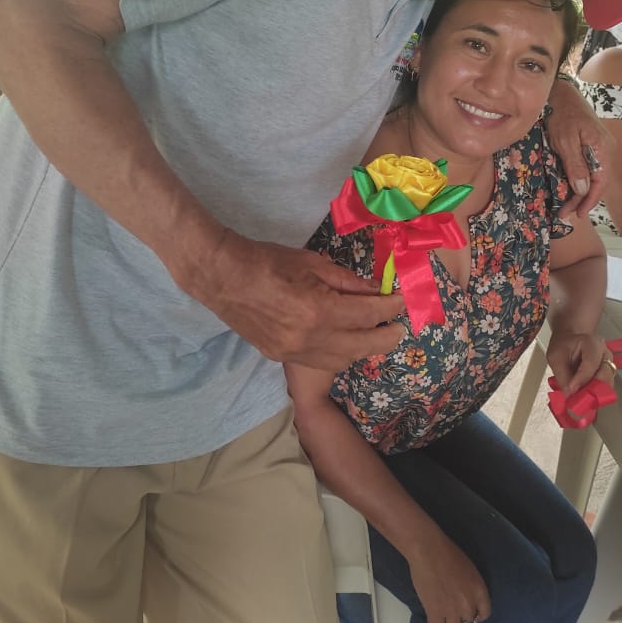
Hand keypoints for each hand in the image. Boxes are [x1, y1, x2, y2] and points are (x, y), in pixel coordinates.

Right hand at [184, 228, 406, 369]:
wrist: (220, 276)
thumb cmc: (265, 260)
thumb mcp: (311, 262)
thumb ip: (345, 280)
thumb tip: (373, 290)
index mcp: (318, 310)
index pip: (367, 315)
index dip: (389, 308)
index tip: (401, 301)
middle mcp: (309, 339)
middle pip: (361, 346)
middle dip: (386, 337)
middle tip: (399, 327)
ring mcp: (293, 352)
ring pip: (341, 361)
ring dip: (363, 349)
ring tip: (375, 335)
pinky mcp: (279, 356)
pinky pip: (319, 362)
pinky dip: (338, 353)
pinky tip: (344, 341)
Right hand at [406, 532, 491, 622]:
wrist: (429, 550)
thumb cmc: (448, 553)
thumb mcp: (470, 571)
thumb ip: (472, 589)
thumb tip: (467, 601)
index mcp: (480, 591)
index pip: (484, 614)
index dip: (476, 616)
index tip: (469, 613)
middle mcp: (468, 604)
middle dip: (461, 620)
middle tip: (453, 612)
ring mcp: (452, 610)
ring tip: (443, 615)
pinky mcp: (435, 612)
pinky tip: (433, 614)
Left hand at [546, 78, 613, 217]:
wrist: (561, 93)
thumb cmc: (562, 114)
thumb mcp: (565, 140)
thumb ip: (575, 165)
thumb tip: (582, 189)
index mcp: (603, 148)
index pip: (600, 182)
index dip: (589, 200)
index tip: (577, 214)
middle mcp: (605, 150)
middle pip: (597, 182)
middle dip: (581, 200)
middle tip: (565, 213)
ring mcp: (599, 148)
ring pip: (592, 176)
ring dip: (579, 192)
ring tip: (566, 205)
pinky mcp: (590, 146)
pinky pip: (587, 168)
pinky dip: (578, 180)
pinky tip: (568, 188)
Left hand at [546, 331, 610, 396]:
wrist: (571, 339)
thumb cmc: (564, 345)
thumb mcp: (556, 357)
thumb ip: (562, 375)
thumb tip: (569, 394)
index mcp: (592, 344)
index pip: (591, 364)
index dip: (581, 379)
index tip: (571, 391)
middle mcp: (605, 355)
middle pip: (605, 377)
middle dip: (591, 391)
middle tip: (577, 401)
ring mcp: (608, 366)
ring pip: (607, 386)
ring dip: (594, 396)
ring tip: (579, 402)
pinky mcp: (607, 376)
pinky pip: (604, 389)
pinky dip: (594, 396)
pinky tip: (584, 400)